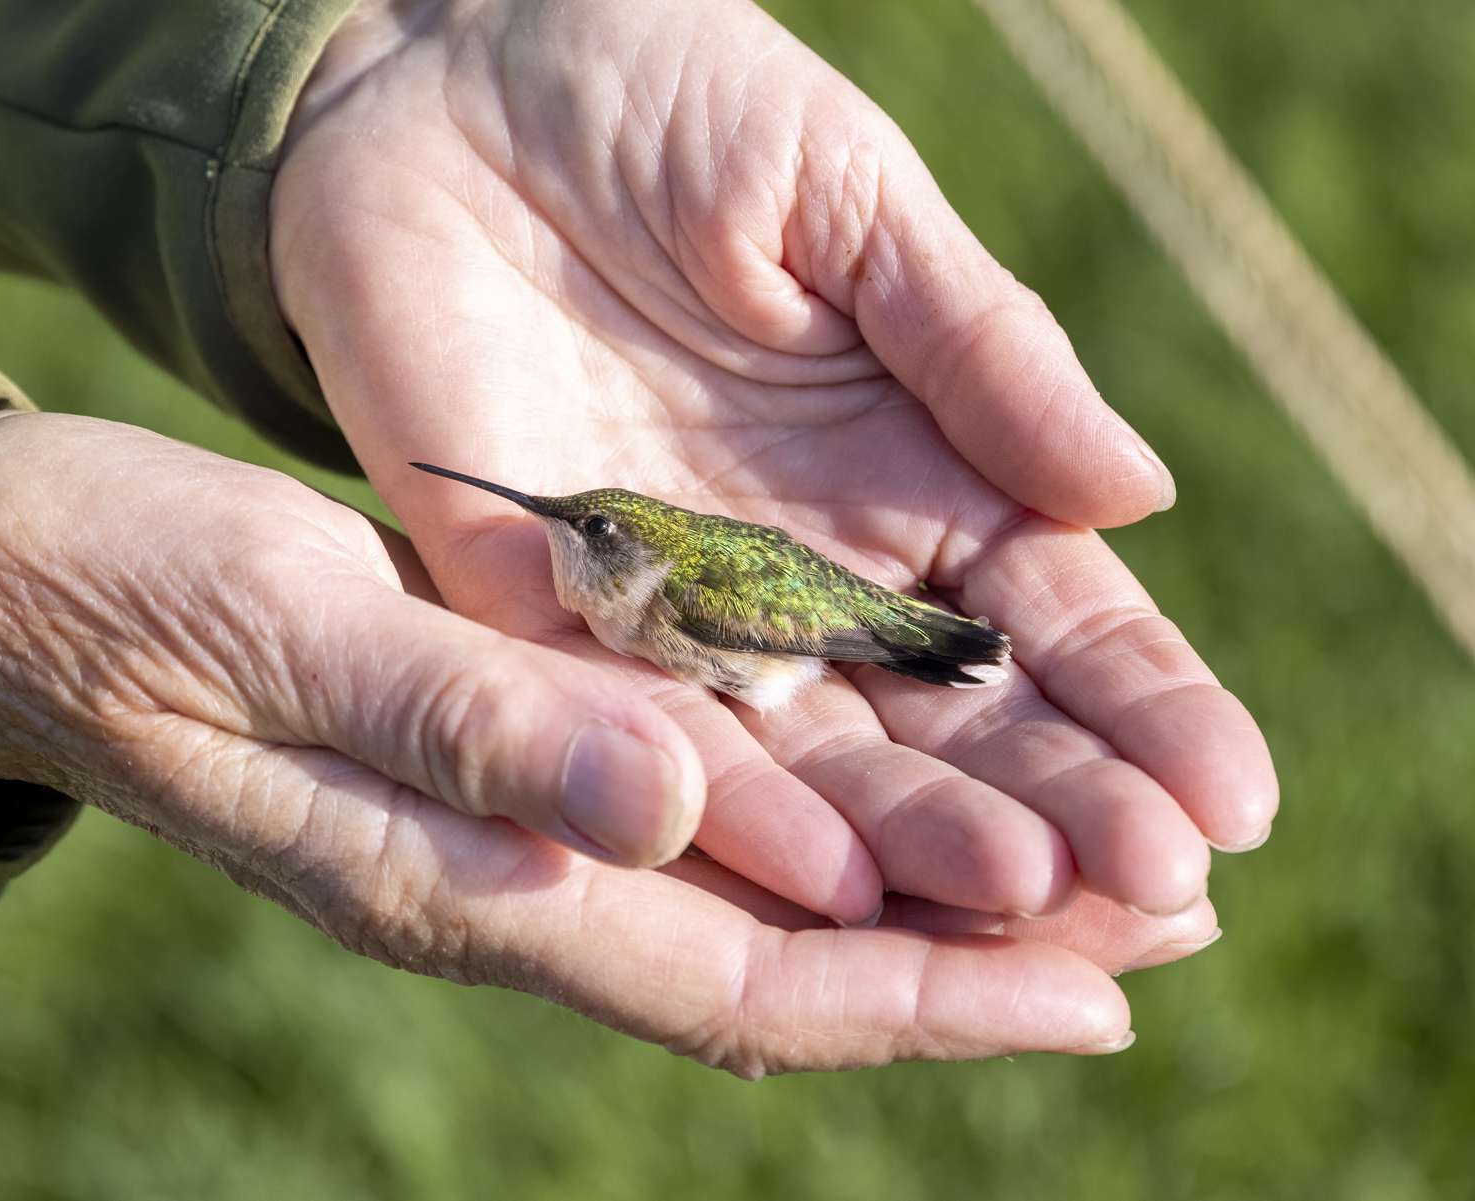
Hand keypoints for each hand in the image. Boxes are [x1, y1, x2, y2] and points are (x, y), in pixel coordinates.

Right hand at [0, 407, 1206, 1072]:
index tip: (1101, 991)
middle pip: (779, 963)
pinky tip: (891, 777)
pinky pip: (694, 818)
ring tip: (1076, 857)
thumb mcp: (283, 629)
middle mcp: (504, 878)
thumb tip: (669, 813)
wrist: (7, 584)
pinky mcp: (498, 754)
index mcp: (462, 877)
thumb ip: (467, 726)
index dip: (924, 997)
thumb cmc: (122, 593)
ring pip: (753, 898)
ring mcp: (502, 825)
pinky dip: (817, 815)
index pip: (736, 980)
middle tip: (1159, 925)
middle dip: (969, 965)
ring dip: (917, 895)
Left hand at [268, 0, 1277, 925]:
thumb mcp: (848, 197)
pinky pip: (643, 732)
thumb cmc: (662, 99)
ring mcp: (681, 602)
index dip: (1141, 708)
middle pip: (946, 720)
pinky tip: (828, 881)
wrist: (443, 81)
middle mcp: (804, 566)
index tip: (1231, 800)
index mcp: (907, 468)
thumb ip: (978, 346)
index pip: (1044, 619)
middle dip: (1057, 802)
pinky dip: (728, 810)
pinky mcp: (547, 611)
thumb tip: (1139, 497)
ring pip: (814, 760)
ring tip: (1024, 902)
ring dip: (918, 837)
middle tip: (1160, 894)